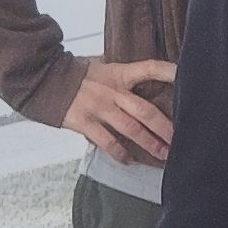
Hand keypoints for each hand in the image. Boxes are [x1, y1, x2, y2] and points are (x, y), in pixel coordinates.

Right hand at [61, 56, 176, 168]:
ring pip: (130, 129)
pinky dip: (119, 153)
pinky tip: (129, 161)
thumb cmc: (75, 73)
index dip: (168, 72)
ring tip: (163, 155)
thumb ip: (120, 74)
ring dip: (149, 144)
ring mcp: (99, 108)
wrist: (43, 79)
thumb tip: (141, 75)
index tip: (185, 78)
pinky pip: (107, 141)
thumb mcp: (101, 65)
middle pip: (145, 110)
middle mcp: (112, 91)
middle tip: (179, 140)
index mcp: (118, 73)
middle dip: (164, 127)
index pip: (148, 68)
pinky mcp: (84, 122)